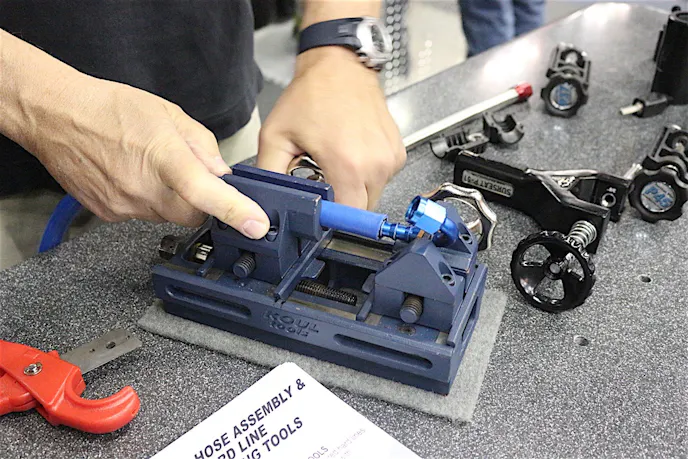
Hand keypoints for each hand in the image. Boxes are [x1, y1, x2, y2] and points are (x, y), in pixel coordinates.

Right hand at [26, 75, 269, 237]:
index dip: (235, 211)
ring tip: (151, 166)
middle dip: (202, 203)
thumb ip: (202, 146)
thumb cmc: (109, 108)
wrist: (55, 115)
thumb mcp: (169, 113)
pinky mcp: (109, 214)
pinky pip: (142, 215)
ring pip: (167, 217)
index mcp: (163, 157)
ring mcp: (124, 205)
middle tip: (191, 177)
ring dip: (172, 199)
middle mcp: (143, 188)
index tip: (256, 225)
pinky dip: (147, 200)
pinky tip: (132, 175)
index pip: (205, 192)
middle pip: (193, 216)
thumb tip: (221, 174)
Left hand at [257, 47, 405, 208]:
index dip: (333, 218)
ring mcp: (390, 158)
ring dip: (355, 187)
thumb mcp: (276, 136)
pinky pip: (382, 178)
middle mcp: (375, 163)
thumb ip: (270, 174)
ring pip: (373, 194)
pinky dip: (367, 173)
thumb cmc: (313, 94)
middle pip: (362, 209)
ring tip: (338, 161)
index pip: (349, 217)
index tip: (323, 212)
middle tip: (325, 179)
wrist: (339, 66)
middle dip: (342, 202)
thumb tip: (267, 200)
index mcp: (348, 164)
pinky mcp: (397, 152)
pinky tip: (353, 152)